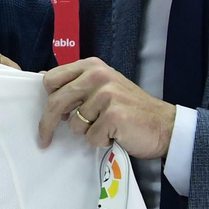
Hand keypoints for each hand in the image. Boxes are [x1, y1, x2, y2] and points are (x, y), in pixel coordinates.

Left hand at [40, 57, 174, 155]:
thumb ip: (77, 84)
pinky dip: (101, 142)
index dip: (47, 99)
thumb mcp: (102, 87)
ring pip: (74, 124)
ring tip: (106, 127)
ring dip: (87, 132)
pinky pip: (91, 137)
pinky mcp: (114, 115)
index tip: (47, 115)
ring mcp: (107, 95)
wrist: (164, 125)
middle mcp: (98, 76)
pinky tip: (115, 135)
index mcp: (92, 66)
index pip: (51, 80)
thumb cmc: (130, 108)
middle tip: (44, 141)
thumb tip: (44, 80)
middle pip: (56, 102)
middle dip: (47, 125)